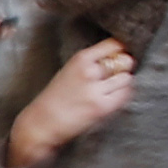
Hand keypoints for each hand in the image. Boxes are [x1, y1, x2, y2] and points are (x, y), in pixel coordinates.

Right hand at [4, 40, 136, 167]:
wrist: (41, 122)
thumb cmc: (55, 98)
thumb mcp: (69, 70)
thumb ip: (92, 62)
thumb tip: (119, 58)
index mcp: (81, 59)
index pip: (114, 44)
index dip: (122, 50)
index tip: (122, 55)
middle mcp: (90, 71)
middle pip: (124, 61)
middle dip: (125, 67)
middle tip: (118, 74)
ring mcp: (96, 90)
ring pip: (126, 78)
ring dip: (124, 82)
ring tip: (112, 88)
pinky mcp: (102, 107)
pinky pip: (125, 95)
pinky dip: (123, 95)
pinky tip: (112, 98)